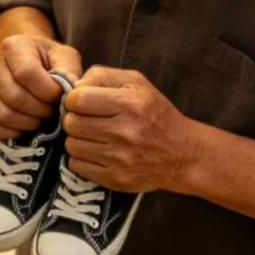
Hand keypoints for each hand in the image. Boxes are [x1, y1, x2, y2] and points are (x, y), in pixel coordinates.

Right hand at [0, 32, 82, 139]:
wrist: (26, 63)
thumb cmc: (48, 61)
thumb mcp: (64, 56)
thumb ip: (69, 70)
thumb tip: (70, 92)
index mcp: (13, 46)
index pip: (27, 73)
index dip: (48, 91)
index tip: (59, 95)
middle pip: (15, 97)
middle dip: (41, 110)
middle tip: (53, 110)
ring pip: (5, 115)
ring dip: (30, 123)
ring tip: (42, 117)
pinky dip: (12, 132)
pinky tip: (27, 125)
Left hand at [62, 67, 200, 192]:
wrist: (183, 155)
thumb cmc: (155, 114)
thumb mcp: (136, 83)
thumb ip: (101, 76)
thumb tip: (73, 87)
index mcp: (131, 104)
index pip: (78, 99)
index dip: (74, 99)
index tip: (82, 102)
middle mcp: (125, 132)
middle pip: (72, 123)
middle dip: (74, 119)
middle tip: (88, 120)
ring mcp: (120, 158)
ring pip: (71, 145)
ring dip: (77, 139)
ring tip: (94, 136)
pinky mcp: (115, 179)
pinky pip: (77, 166)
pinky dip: (81, 159)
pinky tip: (97, 152)